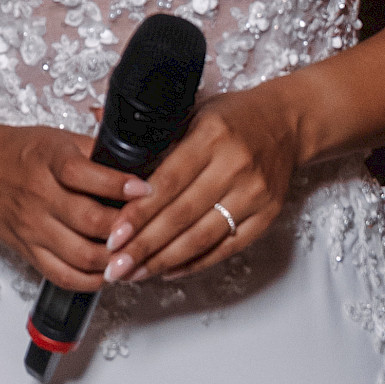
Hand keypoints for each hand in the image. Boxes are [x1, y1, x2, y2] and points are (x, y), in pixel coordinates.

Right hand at [0, 114, 145, 290]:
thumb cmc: (18, 150)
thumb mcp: (57, 138)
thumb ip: (96, 152)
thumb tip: (140, 161)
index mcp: (48, 161)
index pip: (85, 175)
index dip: (120, 185)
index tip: (146, 189)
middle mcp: (39, 196)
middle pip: (90, 222)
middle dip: (127, 229)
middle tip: (151, 227)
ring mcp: (32, 228)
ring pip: (81, 256)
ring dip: (115, 259)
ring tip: (135, 252)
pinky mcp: (27, 251)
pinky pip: (63, 276)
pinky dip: (92, 280)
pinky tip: (109, 271)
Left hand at [101, 96, 297, 284]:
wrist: (289, 123)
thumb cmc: (234, 116)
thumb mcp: (193, 109)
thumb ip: (151, 129)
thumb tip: (95, 121)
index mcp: (211, 135)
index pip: (168, 182)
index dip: (139, 213)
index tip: (114, 236)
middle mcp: (235, 166)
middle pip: (181, 216)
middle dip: (144, 246)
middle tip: (115, 266)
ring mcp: (254, 194)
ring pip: (202, 238)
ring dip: (164, 261)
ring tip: (134, 274)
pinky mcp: (266, 216)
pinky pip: (225, 248)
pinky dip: (195, 263)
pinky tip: (168, 270)